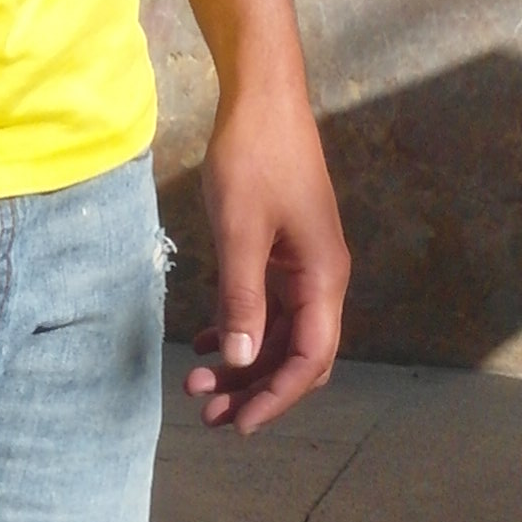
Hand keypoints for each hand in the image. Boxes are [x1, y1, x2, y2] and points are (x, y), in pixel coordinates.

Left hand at [183, 70, 349, 431]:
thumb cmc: (254, 156)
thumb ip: (242, 298)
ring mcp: (303, 263)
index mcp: (322, 277)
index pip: (310, 358)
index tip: (238, 424)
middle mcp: (321, 277)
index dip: (276, 397)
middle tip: (206, 412)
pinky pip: (268, 305)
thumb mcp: (240, 232)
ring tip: (199, 383)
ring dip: (244, 361)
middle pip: (296, 354)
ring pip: (279, 332)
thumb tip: (244, 360)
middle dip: (254, 388)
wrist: (261, 97)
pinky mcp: (283, 249)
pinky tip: (208, 338)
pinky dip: (241, 327)